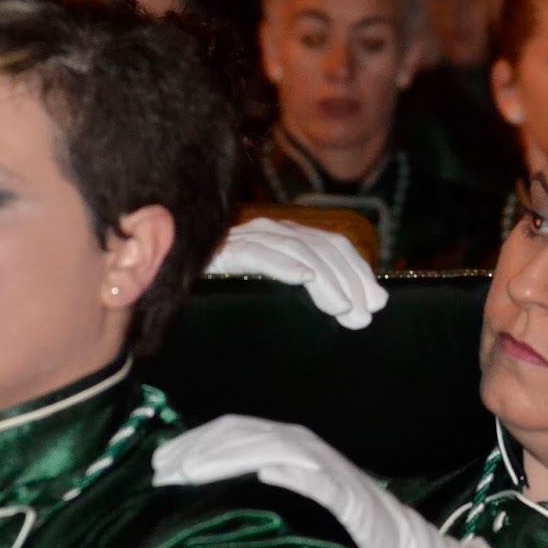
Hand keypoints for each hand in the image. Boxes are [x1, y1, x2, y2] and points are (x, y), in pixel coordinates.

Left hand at [152, 415, 467, 547]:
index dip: (192, 444)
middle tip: (165, 472)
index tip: (157, 467)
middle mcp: (300, 446)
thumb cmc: (326, 526)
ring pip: (273, 450)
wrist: (391, 545)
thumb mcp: (278, 501)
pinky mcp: (347, 494)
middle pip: (244, 437)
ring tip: (196, 471)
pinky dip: (293, 475)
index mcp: (281, 444)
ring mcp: (325, 467)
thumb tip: (186, 492)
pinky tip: (267, 475)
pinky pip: (318, 481)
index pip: (229, 433)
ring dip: (232, 457)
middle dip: (201, 452)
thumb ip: (244, 490)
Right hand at [205, 219, 387, 329]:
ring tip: (343, 307)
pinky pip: (258, 255)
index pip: (332, 245)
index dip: (358, 272)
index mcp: (285, 238)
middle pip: (322, 247)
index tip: (377, 302)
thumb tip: (353, 309)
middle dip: (349, 282)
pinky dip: (282, 264)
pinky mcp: (223, 252)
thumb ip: (308, 292)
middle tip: (363, 315)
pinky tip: (302, 278)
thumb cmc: (225, 294)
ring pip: (297, 251)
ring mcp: (246, 239)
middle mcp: (269, 232)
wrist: (170, 281)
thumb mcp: (272, 292)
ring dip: (325, 280)